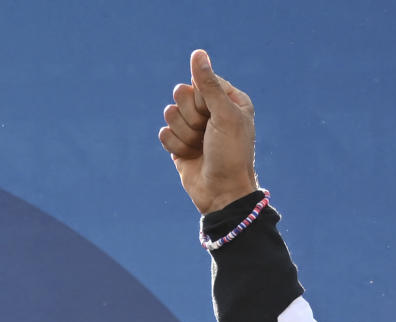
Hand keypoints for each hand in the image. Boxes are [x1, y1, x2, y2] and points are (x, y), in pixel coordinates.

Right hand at [159, 49, 259, 212]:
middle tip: (207, 133)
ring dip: (184, 133)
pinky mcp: (179, 143)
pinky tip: (190, 156)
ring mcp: (194, 127)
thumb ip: (209, 84)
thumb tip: (198, 52)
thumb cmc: (231, 155)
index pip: (201, 81)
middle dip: (191, 116)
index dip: (202, 99)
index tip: (214, 116)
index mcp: (228, 100)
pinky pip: (164, 132)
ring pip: (170, 113)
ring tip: (200, 147)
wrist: (222, 194)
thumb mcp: (224, 115)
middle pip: (182, 93)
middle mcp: (211, 111)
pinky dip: (176, 146)